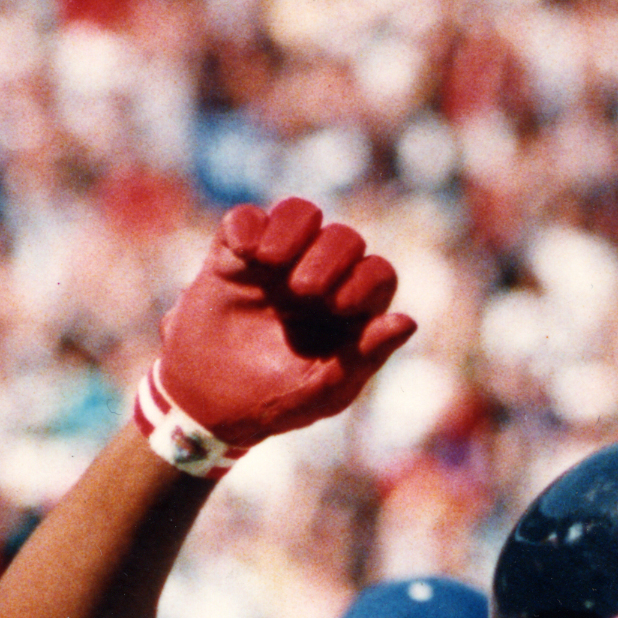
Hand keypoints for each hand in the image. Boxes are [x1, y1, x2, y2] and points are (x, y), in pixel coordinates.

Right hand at [153, 198, 416, 452]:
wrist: (209, 404)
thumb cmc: (276, 401)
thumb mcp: (323, 390)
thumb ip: (366, 356)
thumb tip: (409, 322)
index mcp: (351, 311)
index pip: (378, 275)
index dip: (365, 280)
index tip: (338, 305)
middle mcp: (320, 278)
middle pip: (345, 238)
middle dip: (329, 256)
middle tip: (302, 290)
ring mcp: (278, 262)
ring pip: (301, 214)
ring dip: (292, 228)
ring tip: (271, 261)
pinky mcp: (235, 254)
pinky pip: (246, 218)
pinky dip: (248, 226)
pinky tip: (243, 252)